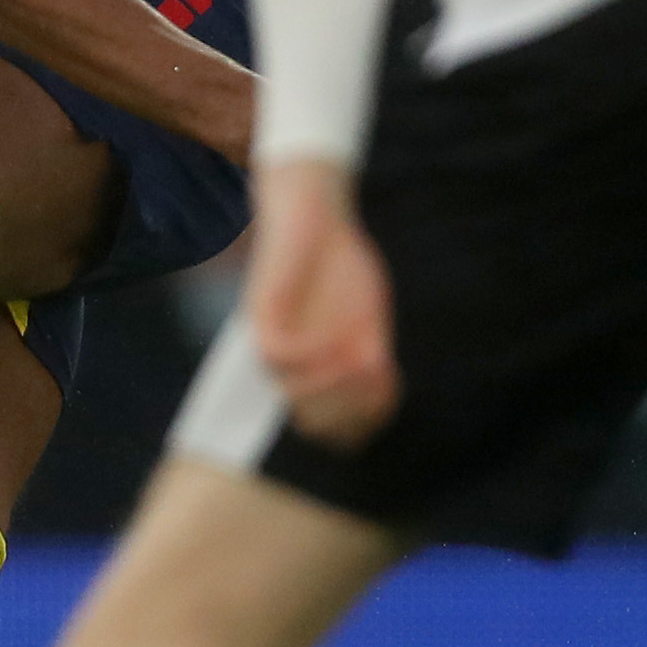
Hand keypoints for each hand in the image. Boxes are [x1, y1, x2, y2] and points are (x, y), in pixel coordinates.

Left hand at [250, 156, 396, 446]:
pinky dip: (315, 355)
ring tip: (363, 358)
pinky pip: (280, 355)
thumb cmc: (341, 267)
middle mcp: (288, 369)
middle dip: (352, 409)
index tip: (388, 391)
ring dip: (335, 384)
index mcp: (315, 376)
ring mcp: (271, 344)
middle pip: (313, 424)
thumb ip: (373, 359)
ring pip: (293, 396)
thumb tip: (379, 396)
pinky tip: (341, 339)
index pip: (332, 430)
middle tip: (377, 376)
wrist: (314, 216)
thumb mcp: (367, 319)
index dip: (364, 424)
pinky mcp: (258, 317)